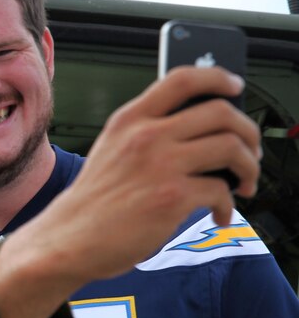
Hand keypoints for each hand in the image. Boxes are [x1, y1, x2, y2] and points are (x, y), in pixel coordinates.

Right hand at [0, 65, 259, 317]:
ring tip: (245, 183)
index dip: (219, 77)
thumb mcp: (111, 151)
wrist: (67, 240)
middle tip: (250, 151)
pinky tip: (219, 215)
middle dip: (248, 132)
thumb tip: (203, 132)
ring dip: (249, 167)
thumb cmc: (92, 204)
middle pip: (221, 111)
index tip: (236, 87)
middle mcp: (145, 136)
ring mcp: (159, 165)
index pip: (182, 78)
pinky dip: (229, 206)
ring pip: (231, 147)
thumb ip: (147, 134)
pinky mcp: (171, 198)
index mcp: (129, 120)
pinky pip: (221, 191)